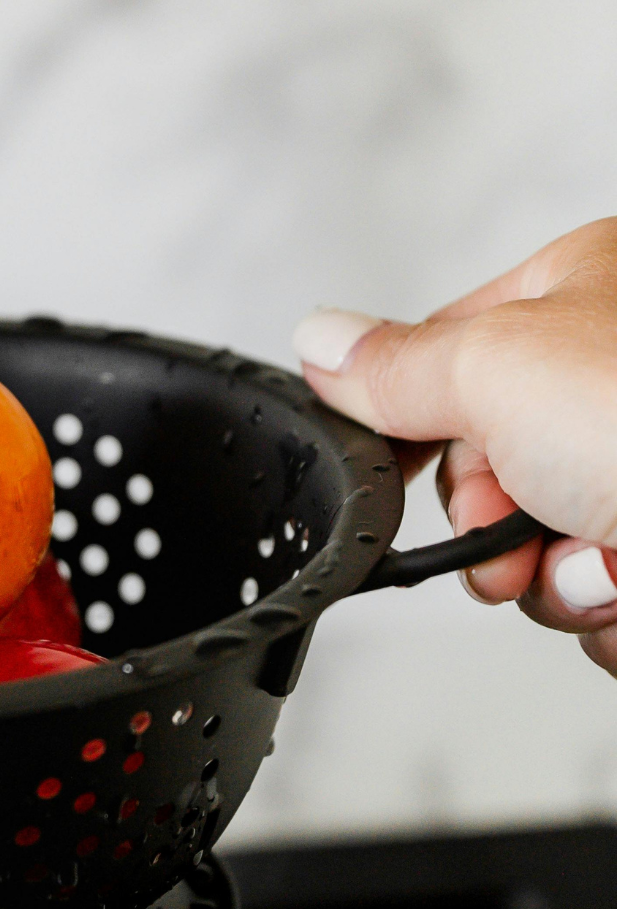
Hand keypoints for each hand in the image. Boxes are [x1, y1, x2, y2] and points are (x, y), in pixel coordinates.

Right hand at [293, 219, 616, 672]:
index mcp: (585, 295)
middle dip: (491, 523)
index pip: (447, 352)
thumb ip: (396, 366)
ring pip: (544, 549)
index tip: (389, 471)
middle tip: (510, 530)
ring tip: (602, 562)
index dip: (410, 421)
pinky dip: (610, 613)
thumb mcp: (500, 369)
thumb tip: (319, 343)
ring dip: (554, 578)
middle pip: (489, 467)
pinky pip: (603, 604)